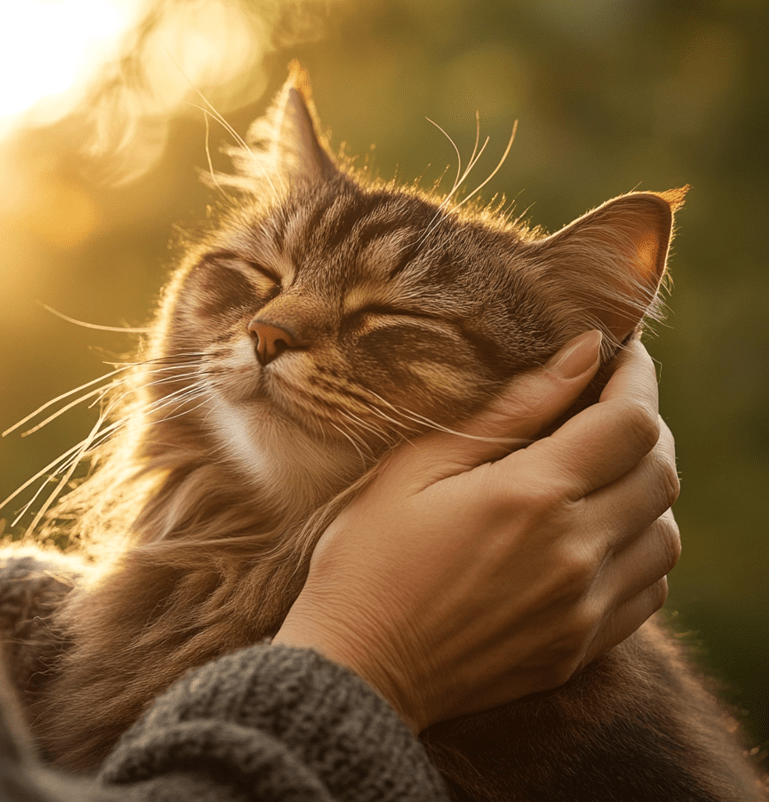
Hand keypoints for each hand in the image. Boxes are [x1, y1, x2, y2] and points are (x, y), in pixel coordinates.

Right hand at [273, 331, 680, 732]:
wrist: (356, 667)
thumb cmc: (369, 555)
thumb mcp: (418, 466)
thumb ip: (510, 409)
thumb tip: (581, 355)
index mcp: (532, 497)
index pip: (629, 423)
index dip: (636, 378)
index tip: (623, 355)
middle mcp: (575, 555)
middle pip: (660, 474)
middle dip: (646, 427)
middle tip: (608, 406)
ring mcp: (584, 611)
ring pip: (665, 535)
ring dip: (648, 490)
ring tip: (605, 470)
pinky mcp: (579, 650)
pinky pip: (649, 591)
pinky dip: (641, 550)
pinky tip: (600, 534)